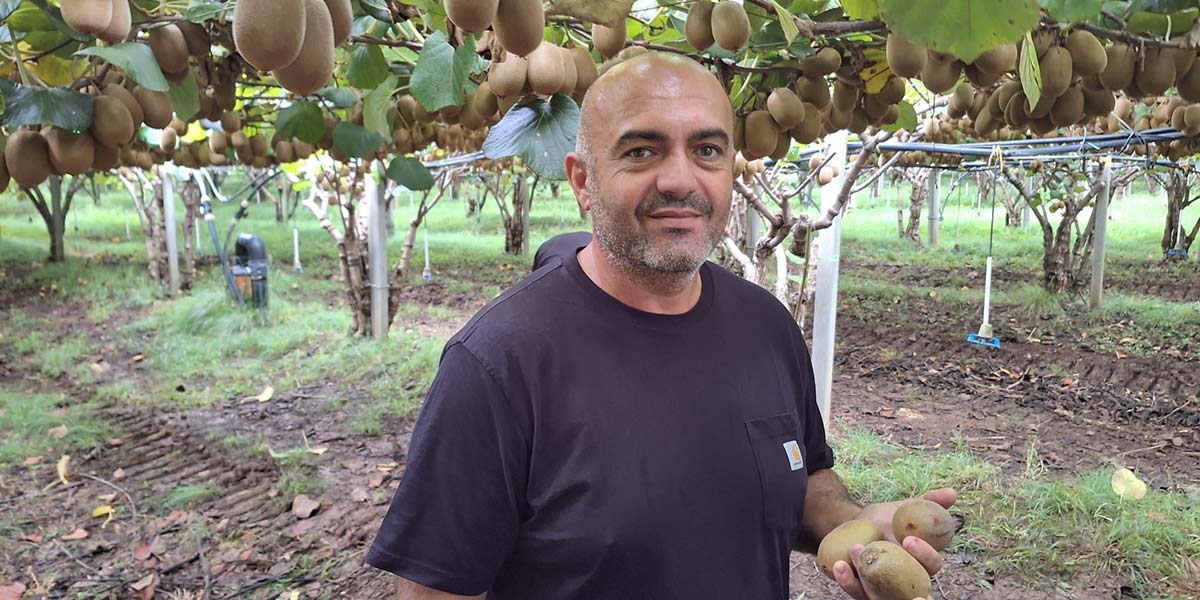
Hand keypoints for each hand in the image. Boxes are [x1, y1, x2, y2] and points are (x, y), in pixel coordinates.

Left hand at [832, 488, 956, 599]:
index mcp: (923, 564)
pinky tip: (840, 566)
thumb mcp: (906, 508)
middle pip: (914, 595)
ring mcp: (884, 591)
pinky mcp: (862, 591)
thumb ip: (929, 501)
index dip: (926, 555)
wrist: (855, 524)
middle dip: (913, 597)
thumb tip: (952, 493)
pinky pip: (857, 593)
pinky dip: (848, 582)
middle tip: (897, 574)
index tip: (909, 539)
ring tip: (855, 551)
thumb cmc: (888, 520)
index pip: (932, 565)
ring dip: (870, 580)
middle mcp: (907, 583)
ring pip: (881, 598)